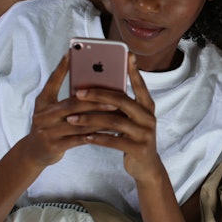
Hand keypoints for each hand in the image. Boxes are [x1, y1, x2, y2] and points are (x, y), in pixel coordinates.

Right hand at [20, 53, 117, 166]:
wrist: (34, 153)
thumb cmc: (50, 126)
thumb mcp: (51, 109)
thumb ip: (66, 98)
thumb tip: (92, 83)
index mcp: (42, 101)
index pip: (53, 81)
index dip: (62, 67)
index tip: (72, 52)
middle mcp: (42, 115)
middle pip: (71, 104)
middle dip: (94, 100)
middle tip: (114, 98)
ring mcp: (47, 132)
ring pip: (78, 123)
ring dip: (100, 118)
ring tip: (117, 114)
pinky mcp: (53, 146)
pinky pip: (79, 139)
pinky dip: (95, 134)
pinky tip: (109, 131)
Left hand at [73, 53, 162, 180]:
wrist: (146, 166)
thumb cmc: (133, 137)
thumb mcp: (131, 118)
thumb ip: (121, 105)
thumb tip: (98, 86)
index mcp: (147, 106)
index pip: (139, 85)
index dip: (133, 71)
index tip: (127, 55)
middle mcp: (149, 117)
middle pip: (122, 101)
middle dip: (98, 95)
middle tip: (78, 92)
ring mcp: (145, 133)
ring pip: (114, 122)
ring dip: (91, 119)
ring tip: (72, 118)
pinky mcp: (138, 148)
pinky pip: (114, 141)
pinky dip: (97, 138)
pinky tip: (84, 136)